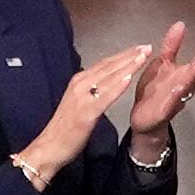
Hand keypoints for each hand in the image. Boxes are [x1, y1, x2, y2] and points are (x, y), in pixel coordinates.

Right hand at [16, 44, 155, 182]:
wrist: (48, 148)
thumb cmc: (64, 130)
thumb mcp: (78, 104)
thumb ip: (89, 92)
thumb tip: (101, 84)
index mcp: (79, 82)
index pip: (104, 64)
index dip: (123, 55)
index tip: (139, 49)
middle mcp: (80, 84)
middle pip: (108, 66)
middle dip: (129, 56)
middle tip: (147, 47)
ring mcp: (82, 97)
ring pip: (109, 77)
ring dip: (127, 65)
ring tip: (143, 56)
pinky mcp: (86, 113)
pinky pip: (105, 97)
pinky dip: (117, 86)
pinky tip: (129, 78)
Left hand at [123, 19, 194, 158]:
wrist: (144, 118)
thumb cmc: (155, 91)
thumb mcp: (162, 63)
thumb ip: (172, 46)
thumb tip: (181, 24)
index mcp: (181, 75)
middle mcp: (181, 87)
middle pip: (193, 75)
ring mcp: (174, 100)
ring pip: (185, 88)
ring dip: (192, 78)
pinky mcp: (163, 111)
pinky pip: (170, 103)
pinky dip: (175, 96)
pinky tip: (178, 87)